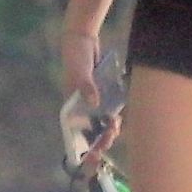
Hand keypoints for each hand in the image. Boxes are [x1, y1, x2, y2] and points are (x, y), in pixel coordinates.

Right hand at [61, 29, 120, 161]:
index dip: (85, 145)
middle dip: (100, 139)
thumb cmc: (76, 55)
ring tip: (116, 127)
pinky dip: (113, 115)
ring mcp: (92, 100)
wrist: (83, 38)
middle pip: (90, 130)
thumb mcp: (80, 70)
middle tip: (111, 136)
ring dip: (108, 129)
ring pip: (100, 122)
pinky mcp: (102, 93)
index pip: (77, 132)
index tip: (95, 154)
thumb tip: (94, 103)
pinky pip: (108, 109)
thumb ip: (86, 86)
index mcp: (71, 105)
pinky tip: (120, 117)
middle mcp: (81, 106)